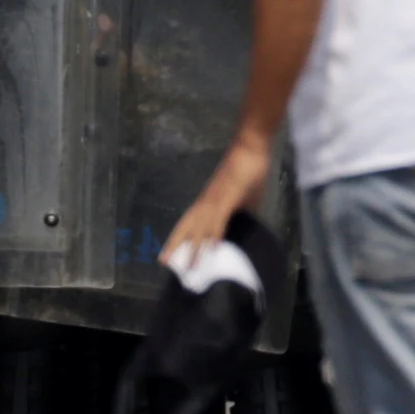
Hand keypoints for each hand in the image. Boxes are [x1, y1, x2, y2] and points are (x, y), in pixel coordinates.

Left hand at [163, 135, 272, 262]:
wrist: (251, 147)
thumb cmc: (247, 170)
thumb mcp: (242, 197)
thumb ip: (239, 211)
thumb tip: (242, 224)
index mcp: (208, 202)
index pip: (189, 223)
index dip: (179, 238)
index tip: (169, 253)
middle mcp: (206, 202)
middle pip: (186, 226)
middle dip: (175, 245)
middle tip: (163, 263)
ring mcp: (216, 199)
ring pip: (200, 226)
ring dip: (194, 246)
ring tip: (189, 265)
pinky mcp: (228, 197)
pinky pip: (219, 219)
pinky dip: (214, 233)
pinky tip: (212, 247)